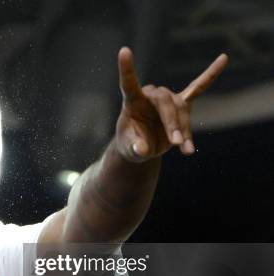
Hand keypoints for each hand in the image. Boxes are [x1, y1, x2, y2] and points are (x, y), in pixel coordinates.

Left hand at [114, 47, 227, 161]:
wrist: (142, 148)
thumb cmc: (131, 145)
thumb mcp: (130, 151)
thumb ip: (135, 148)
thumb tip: (141, 149)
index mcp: (132, 101)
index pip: (129, 83)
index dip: (127, 68)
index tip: (125, 50)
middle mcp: (150, 95)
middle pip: (166, 101)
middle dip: (172, 123)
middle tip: (176, 143)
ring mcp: (167, 98)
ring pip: (181, 108)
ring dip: (184, 129)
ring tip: (185, 150)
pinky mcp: (181, 104)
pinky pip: (198, 87)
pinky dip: (210, 74)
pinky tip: (223, 59)